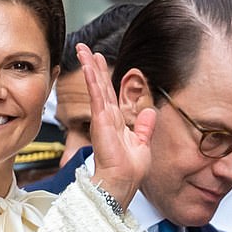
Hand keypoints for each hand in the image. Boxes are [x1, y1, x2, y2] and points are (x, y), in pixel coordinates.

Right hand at [76, 43, 154, 210]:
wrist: (123, 182)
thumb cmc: (130, 171)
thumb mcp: (142, 144)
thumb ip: (145, 127)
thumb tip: (149, 111)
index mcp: (116, 122)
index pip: (109, 94)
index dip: (103, 76)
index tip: (98, 61)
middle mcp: (107, 118)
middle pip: (100, 86)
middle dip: (92, 66)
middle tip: (85, 48)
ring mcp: (102, 119)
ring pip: (96, 87)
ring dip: (89, 67)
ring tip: (82, 49)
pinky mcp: (101, 121)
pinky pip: (96, 96)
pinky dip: (92, 80)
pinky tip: (88, 66)